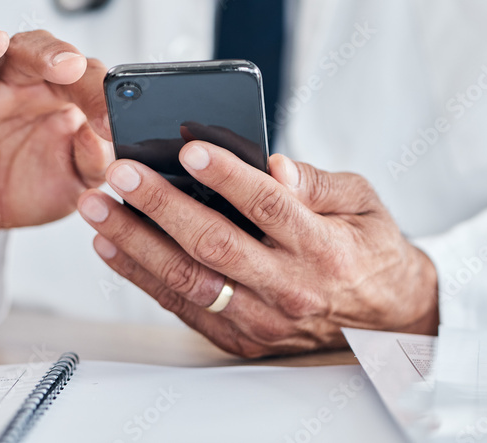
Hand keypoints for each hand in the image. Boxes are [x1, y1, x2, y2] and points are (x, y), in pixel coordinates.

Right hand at [0, 28, 112, 277]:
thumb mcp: (76, 181)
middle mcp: (13, 86)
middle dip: (49, 51)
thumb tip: (103, 139)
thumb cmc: (31, 182)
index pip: (82, 75)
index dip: (99, 93)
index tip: (112, 121)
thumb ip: (94, 162)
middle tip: (68, 64)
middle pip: (29, 50)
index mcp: (55, 92)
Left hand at [76, 142, 438, 357]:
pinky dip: (142, 276)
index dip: (227, 177)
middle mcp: (290, 288)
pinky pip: (183, 307)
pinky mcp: (241, 337)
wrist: (386, 317)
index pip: (269, 206)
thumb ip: (317, 181)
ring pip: (188, 280)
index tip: (189, 148)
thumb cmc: (369, 249)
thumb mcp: (363, 201)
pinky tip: (113, 246)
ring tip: (99, 208)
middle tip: (122, 173)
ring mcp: (262, 319)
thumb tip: (275, 164)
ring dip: (136, 243)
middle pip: (214, 244)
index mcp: (323, 247)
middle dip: (160, 205)